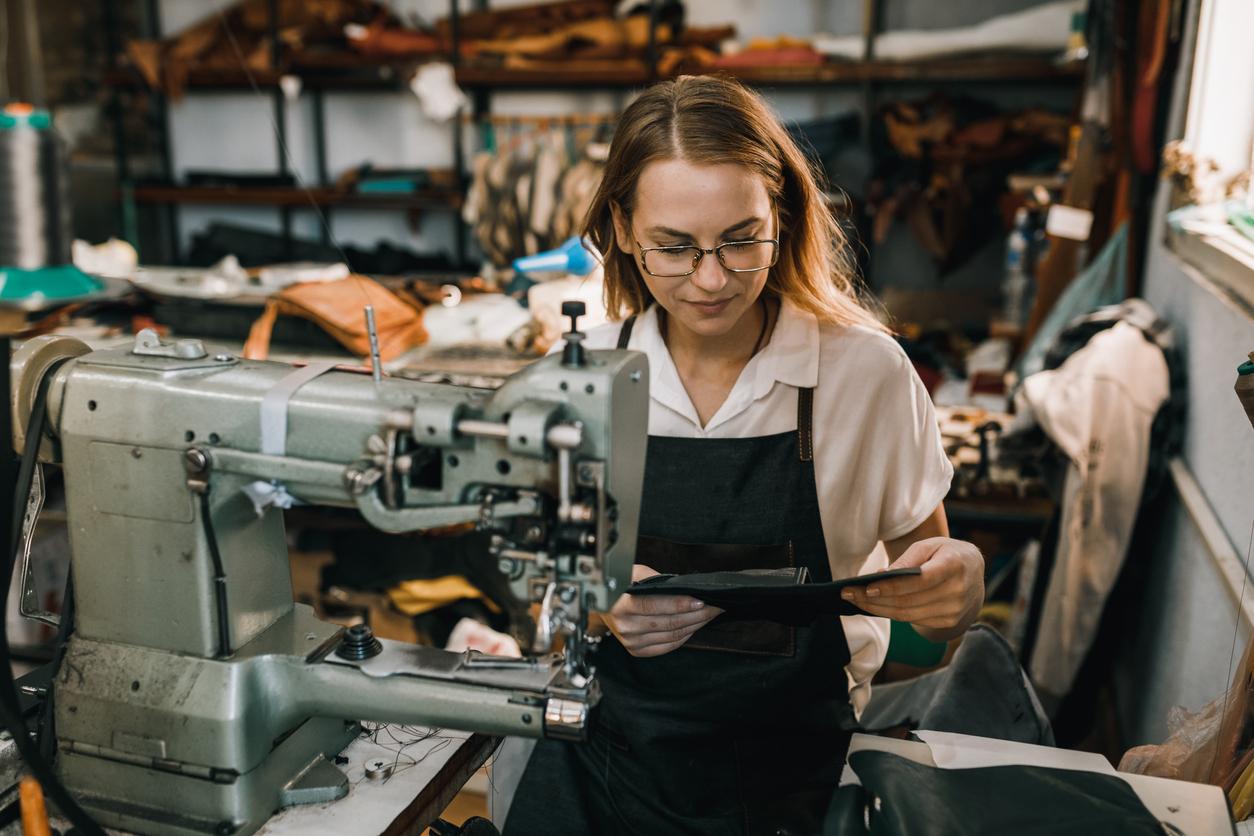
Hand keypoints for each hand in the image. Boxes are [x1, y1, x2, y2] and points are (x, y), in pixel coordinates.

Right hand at [602, 564, 722, 656]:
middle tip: (715, 606)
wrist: (602, 608)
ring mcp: (631, 642)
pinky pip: (668, 646)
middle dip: (697, 614)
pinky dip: (685, 636)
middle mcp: (625, 627)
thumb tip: (682, 586)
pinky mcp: (638, 651)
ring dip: (695, 625)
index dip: (680, 604)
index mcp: (621, 605)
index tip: (701, 600)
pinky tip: (694, 626)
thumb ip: (653, 578)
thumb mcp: (632, 573)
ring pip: (672, 636)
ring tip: (709, 614)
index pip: (654, 606)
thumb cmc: (619, 587)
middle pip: (669, 623)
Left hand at [841, 538, 984, 640]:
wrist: (975, 572)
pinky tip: (874, 606)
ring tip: (855, 600)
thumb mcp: (930, 546)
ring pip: (907, 614)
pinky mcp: (948, 622)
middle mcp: (958, 591)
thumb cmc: (947, 553)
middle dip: (873, 599)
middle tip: (847, 594)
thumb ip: (908, 560)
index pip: (919, 581)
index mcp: (954, 566)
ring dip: (877, 609)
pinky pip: (913, 620)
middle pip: (908, 601)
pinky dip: (890, 614)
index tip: (866, 587)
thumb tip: (881, 576)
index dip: (892, 587)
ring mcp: (954, 610)